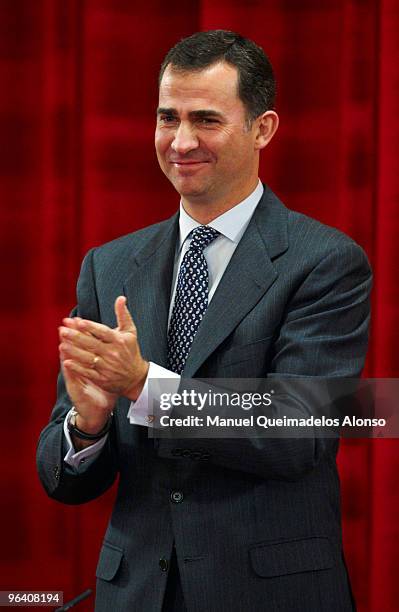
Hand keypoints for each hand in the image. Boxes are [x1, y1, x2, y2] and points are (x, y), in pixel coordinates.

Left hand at [59, 296, 148, 405]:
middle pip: (92, 344)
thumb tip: (120, 298)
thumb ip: (123, 314)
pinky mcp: (102, 378)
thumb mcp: (130, 331)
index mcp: (119, 341)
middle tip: (62, 330)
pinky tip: (66, 362)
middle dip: (76, 337)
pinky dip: (77, 368)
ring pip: (88, 358)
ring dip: (74, 352)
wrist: (136, 377)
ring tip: (61, 345)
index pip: (103, 332)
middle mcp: (113, 353)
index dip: (91, 327)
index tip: (79, 321)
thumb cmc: (131, 350)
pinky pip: (88, 372)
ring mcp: (107, 367)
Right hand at [59, 317, 116, 433]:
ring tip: (62, 339)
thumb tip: (117, 339)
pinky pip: (72, 378)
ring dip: (66, 351)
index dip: (82, 332)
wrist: (99, 410)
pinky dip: (70, 370)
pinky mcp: (75, 389)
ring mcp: (76, 377)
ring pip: (70, 362)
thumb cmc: (104, 388)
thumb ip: (110, 355)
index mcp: (89, 361)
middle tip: (65, 325)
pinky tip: (66, 362)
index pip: (85, 343)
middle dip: (71, 337)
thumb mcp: (107, 371)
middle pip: (75, 349)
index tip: (79, 320)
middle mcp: (80, 367)